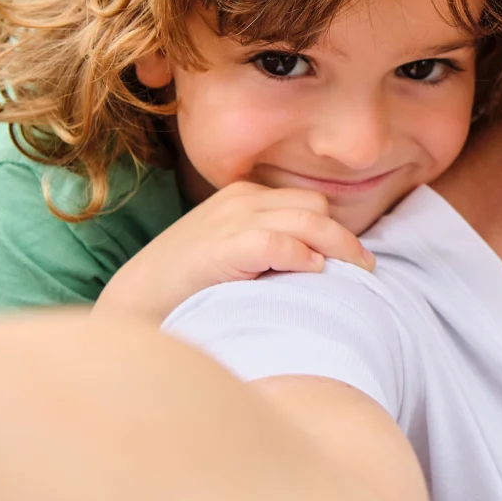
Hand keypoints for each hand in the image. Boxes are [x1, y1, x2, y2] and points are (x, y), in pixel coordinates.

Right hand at [93, 181, 374, 323]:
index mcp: (242, 197)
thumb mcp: (232, 253)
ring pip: (308, 218)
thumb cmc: (187, 286)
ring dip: (338, 245)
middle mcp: (241, 200)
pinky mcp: (225, 246)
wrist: (135, 303)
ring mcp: (232, 220)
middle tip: (366, 267)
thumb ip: (269, 246)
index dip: (334, 228)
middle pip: (315, 206)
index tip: (355, 257)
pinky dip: (302, 254)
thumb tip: (320, 262)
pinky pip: (278, 241)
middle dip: (344, 236)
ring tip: (356, 271)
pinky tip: (315, 271)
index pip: (306, 201)